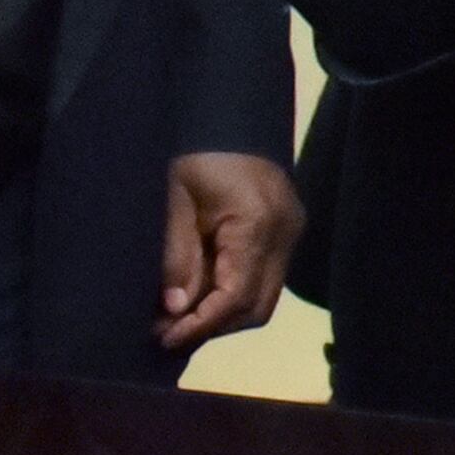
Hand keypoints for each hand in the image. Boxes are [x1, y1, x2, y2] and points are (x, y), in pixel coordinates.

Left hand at [158, 152, 301, 349]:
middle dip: (213, 327)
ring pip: (264, 299)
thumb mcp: (173, 202)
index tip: (163, 337)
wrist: (229, 116)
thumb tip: (176, 308)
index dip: (200, 324)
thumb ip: (177, 255)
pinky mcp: (286, 233)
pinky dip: (233, 295)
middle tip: (168, 332)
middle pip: (257, 307)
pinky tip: (201, 292)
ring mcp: (291, 234)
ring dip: (223, 315)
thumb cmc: (195, 155)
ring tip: (181, 316)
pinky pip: (264, 279)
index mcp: (257, 223)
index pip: (235, 295)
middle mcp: (284, 234)